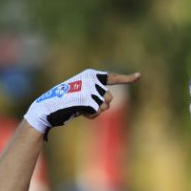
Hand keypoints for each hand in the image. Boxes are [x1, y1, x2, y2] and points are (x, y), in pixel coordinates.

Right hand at [24, 69, 140, 135]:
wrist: (50, 107)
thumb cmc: (66, 102)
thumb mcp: (83, 94)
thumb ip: (96, 94)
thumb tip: (109, 101)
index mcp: (91, 74)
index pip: (112, 77)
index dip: (127, 78)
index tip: (139, 76)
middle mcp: (93, 79)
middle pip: (109, 98)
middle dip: (101, 106)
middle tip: (84, 106)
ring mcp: (91, 88)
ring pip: (105, 106)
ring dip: (96, 111)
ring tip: (80, 108)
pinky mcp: (89, 99)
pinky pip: (98, 112)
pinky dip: (91, 116)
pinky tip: (80, 112)